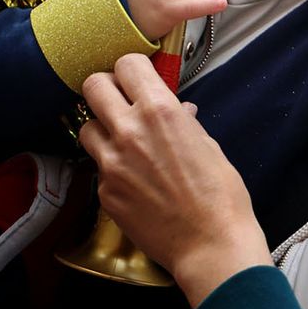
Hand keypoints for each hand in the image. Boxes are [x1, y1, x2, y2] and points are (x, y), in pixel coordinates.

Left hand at [79, 56, 271, 307]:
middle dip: (106, 89)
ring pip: (87, 127)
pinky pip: (98, 167)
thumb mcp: (209, 146)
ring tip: (122, 142)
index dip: (131, 69)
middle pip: (93, 86)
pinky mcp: (105, 192)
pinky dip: (111, 167)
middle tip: (119, 101)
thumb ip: (184, 122)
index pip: (126, 64)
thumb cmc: (220, 196)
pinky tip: (133, 179)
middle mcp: (129, 131)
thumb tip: (180, 111)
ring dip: (102, 129)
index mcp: (159, 111)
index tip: (136, 79)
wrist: (211, 245)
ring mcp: (112, 163)